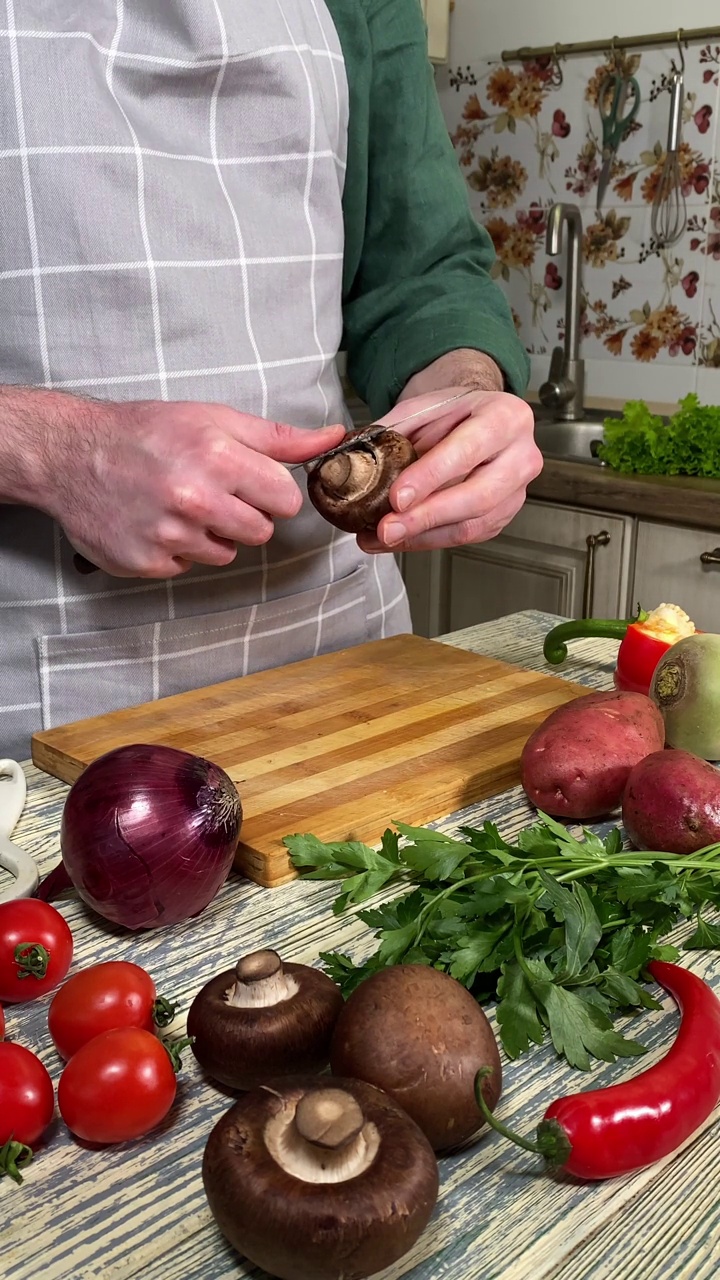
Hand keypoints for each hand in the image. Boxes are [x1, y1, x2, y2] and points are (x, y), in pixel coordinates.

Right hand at [40, 397, 345, 576]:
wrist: (69, 454)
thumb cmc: (145, 431)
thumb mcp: (213, 419)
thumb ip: (277, 437)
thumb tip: (334, 438)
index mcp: (217, 457)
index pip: (285, 500)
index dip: (270, 493)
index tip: (248, 483)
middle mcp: (194, 498)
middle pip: (261, 533)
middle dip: (244, 515)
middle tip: (211, 493)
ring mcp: (168, 535)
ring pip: (225, 554)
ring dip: (210, 534)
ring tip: (178, 505)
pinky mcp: (146, 562)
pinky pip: (186, 567)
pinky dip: (175, 550)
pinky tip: (154, 521)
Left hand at [356, 387, 540, 553]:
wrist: (482, 420)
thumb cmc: (456, 413)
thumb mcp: (425, 407)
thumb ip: (393, 431)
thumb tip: (352, 460)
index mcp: (505, 417)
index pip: (468, 450)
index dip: (431, 477)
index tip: (398, 497)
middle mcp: (521, 456)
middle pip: (477, 496)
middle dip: (426, 517)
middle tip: (387, 528)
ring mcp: (518, 491)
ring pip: (473, 525)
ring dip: (424, 536)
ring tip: (383, 537)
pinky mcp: (504, 515)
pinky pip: (468, 536)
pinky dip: (430, 541)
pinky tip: (401, 539)